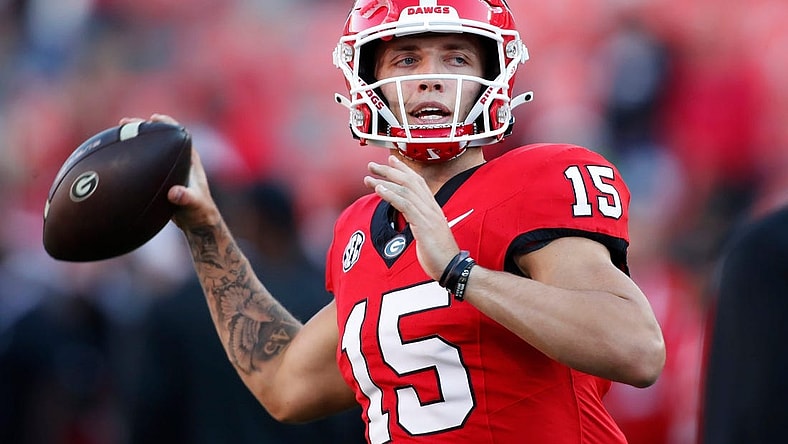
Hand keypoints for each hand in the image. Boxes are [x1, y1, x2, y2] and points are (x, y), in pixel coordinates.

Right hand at [119, 113, 220, 230]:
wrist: (196, 222)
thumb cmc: (199, 212)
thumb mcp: (194, 204)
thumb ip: (186, 197)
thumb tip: (175, 193)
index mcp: (190, 160)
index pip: (179, 134)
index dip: (167, 123)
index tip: (154, 118)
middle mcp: (179, 160)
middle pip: (160, 138)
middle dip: (144, 128)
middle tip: (125, 123)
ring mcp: (169, 168)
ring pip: (150, 149)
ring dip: (135, 140)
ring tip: (116, 133)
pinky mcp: (160, 177)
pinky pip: (145, 162)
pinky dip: (132, 157)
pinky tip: (116, 157)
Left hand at [364, 155, 458, 279]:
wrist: (452, 267)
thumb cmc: (440, 255)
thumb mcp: (428, 234)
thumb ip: (419, 222)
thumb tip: (410, 219)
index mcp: (433, 208)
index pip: (418, 181)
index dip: (404, 169)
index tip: (391, 160)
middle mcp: (431, 207)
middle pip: (410, 181)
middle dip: (389, 171)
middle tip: (371, 166)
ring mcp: (429, 214)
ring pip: (405, 190)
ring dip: (385, 181)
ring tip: (369, 178)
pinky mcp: (424, 224)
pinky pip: (405, 204)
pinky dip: (391, 195)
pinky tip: (379, 190)